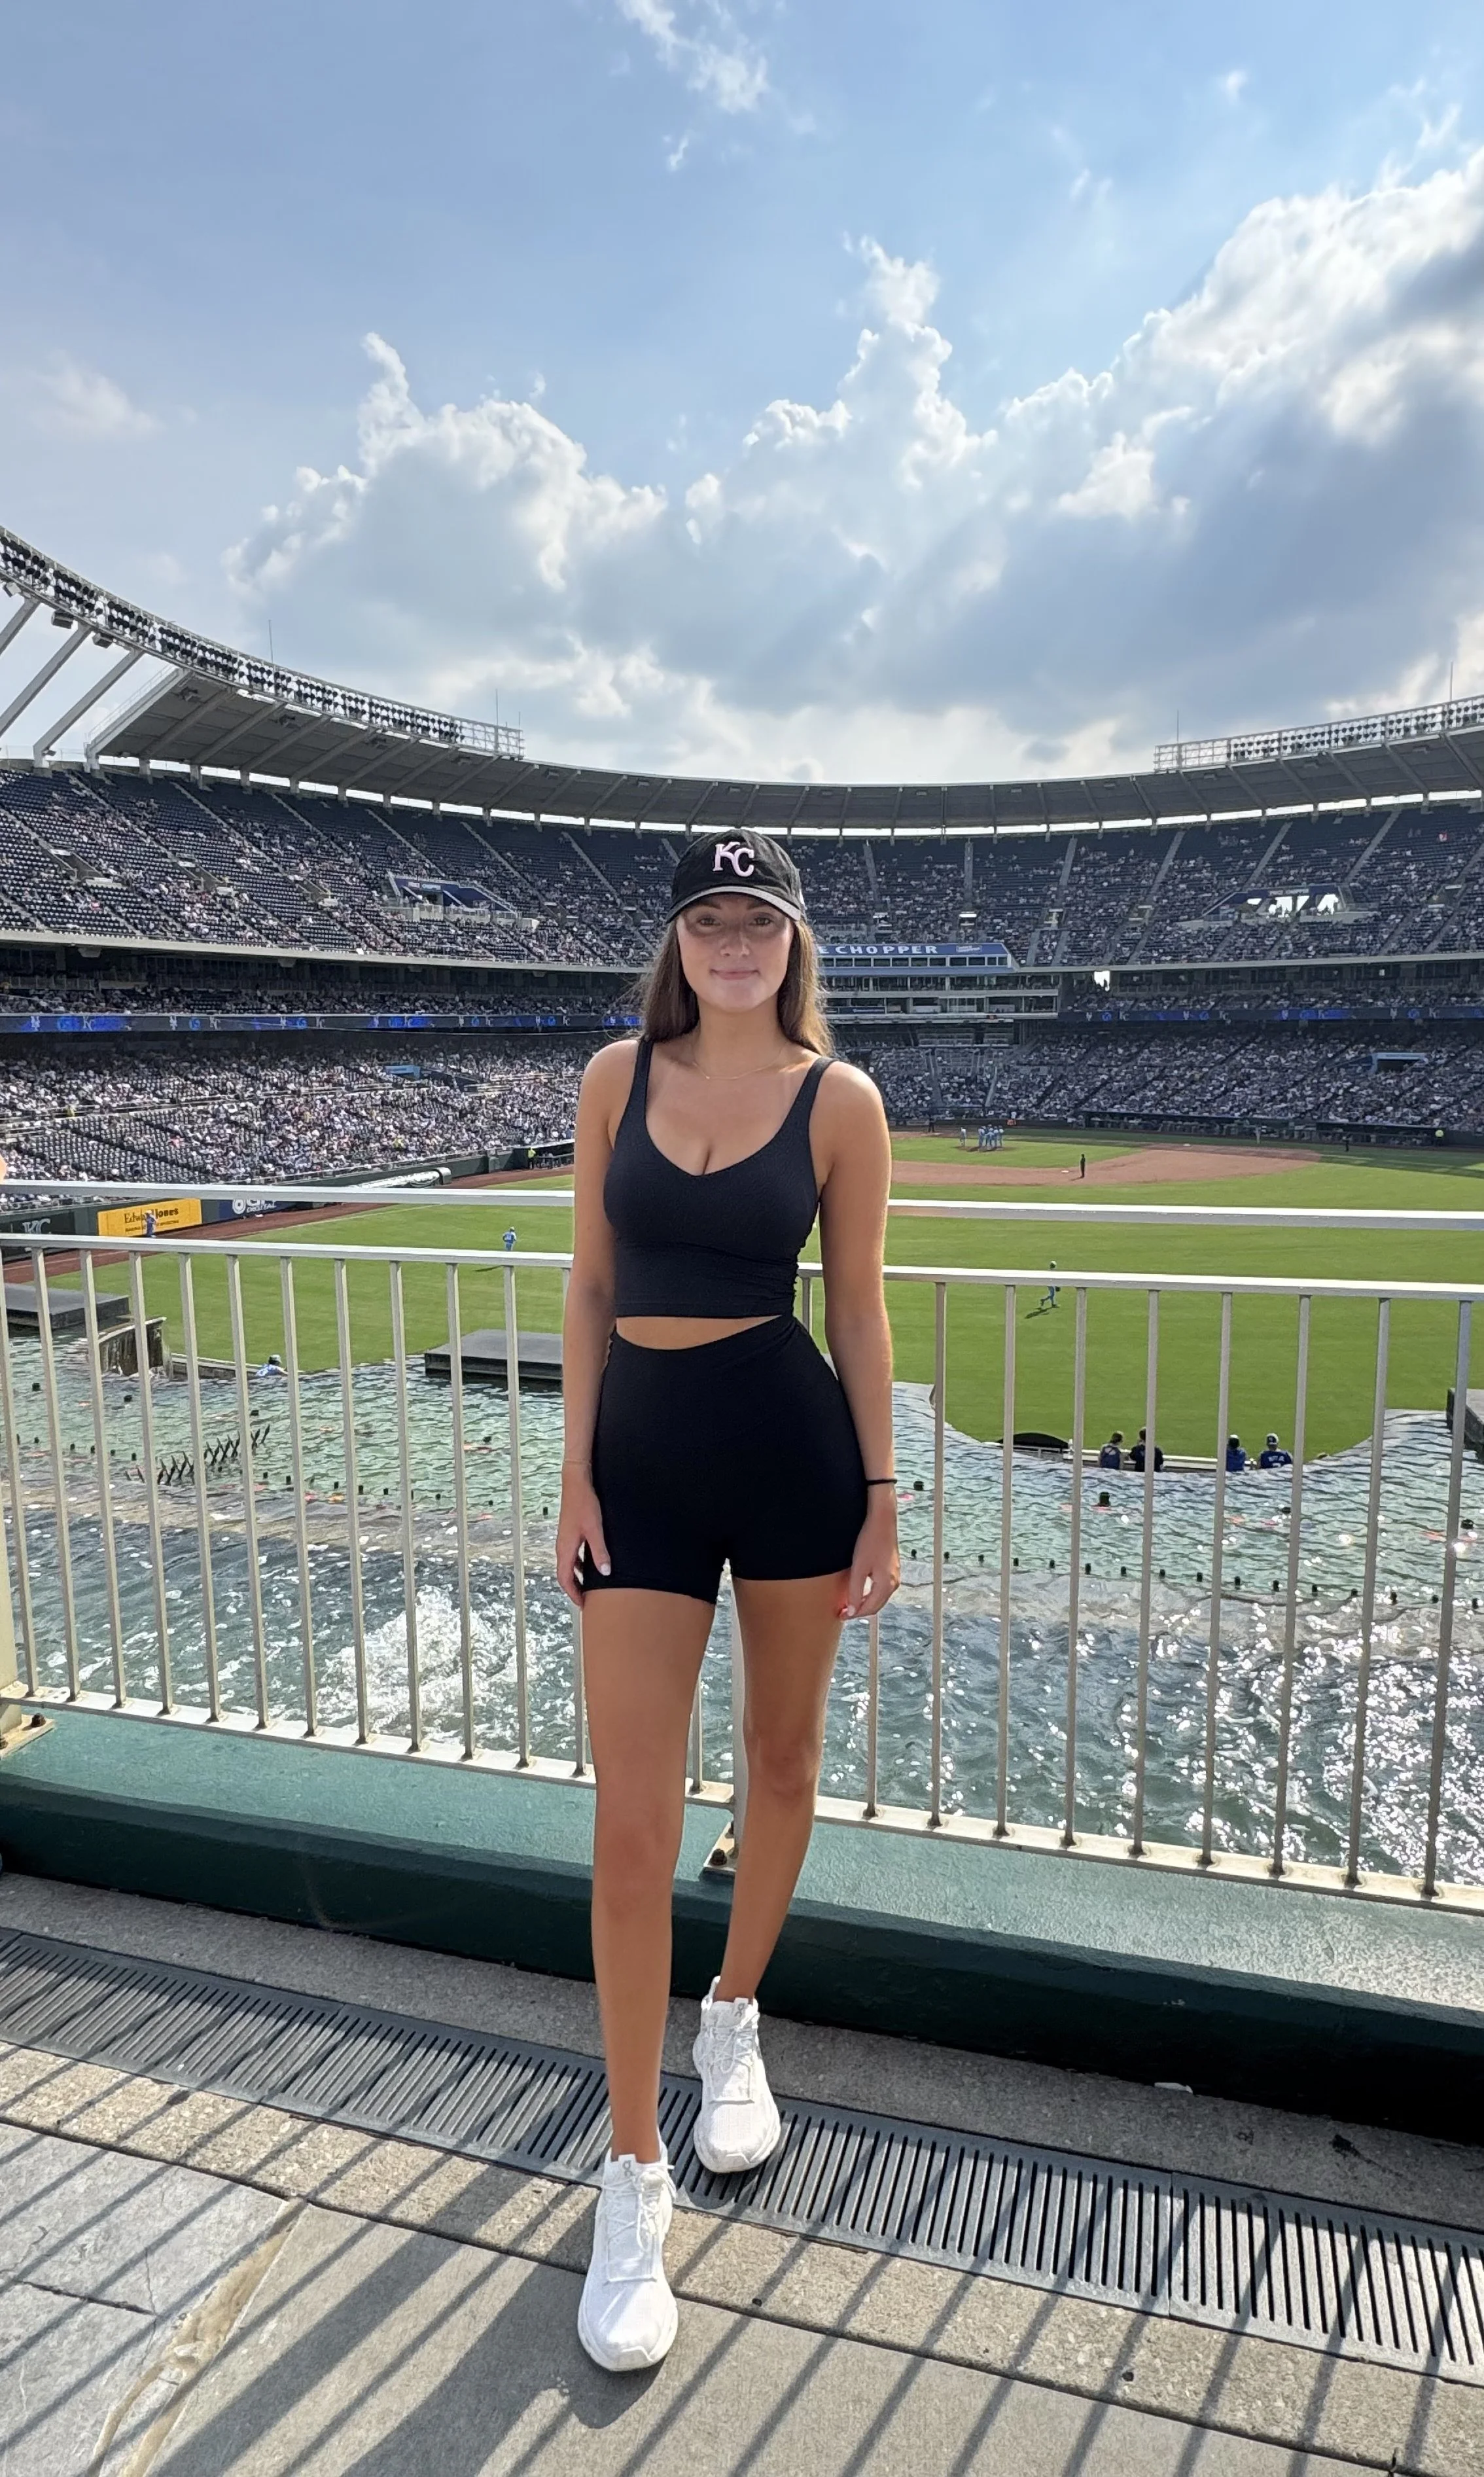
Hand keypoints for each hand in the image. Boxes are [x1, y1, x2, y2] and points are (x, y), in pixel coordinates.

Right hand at [555, 1470, 609, 1607]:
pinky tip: (590, 1564)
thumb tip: (605, 1572)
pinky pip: (572, 1555)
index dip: (573, 1594)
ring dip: (576, 1577)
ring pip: (568, 1565)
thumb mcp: (595, 1529)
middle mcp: (561, 1546)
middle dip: (574, 1588)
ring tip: (588, 1586)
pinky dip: (579, 1565)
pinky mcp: (570, 1533)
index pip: (564, 1579)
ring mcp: (565, 1540)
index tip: (583, 1604)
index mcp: (565, 1548)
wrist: (576, 1483)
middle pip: (564, 1574)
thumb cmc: (584, 1503)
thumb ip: (599, 1552)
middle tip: (586, 1599)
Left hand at [840, 1496, 899, 1621]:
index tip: (841, 1615)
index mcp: (886, 1585)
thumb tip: (852, 1610)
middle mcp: (894, 1583)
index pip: (870, 1608)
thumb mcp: (858, 1568)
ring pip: (879, 1598)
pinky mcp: (893, 1569)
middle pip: (876, 1606)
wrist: (882, 1520)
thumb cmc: (870, 1541)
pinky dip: (870, 1594)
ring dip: (865, 1603)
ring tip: (849, 1603)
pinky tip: (861, 1591)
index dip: (854, 1614)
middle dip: (860, 1610)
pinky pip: (882, 1589)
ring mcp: (895, 1576)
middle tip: (843, 1612)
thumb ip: (855, 1591)